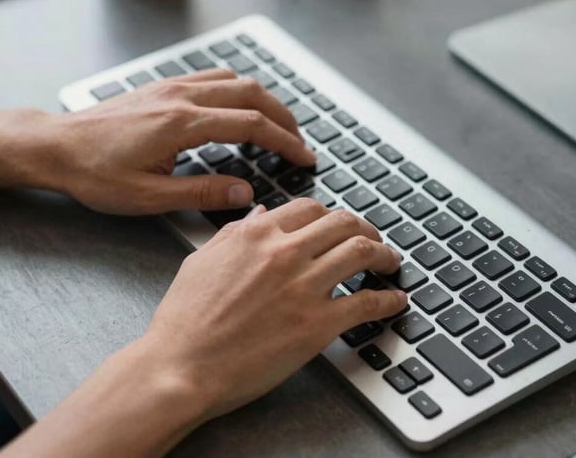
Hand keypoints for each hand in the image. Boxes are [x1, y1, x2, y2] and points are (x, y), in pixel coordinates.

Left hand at [0, 69, 314, 214]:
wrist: (55, 147)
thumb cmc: (94, 174)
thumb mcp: (148, 197)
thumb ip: (202, 194)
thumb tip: (245, 194)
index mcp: (181, 124)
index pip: (251, 125)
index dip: (284, 142)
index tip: (304, 157)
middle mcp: (181, 98)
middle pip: (251, 95)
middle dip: (284, 118)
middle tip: (300, 142)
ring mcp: (172, 87)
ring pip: (235, 80)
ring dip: (264, 101)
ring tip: (278, 126)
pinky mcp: (163, 87)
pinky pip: (213, 77)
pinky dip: (239, 90)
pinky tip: (241, 108)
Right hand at [144, 198, 405, 420]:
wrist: (180, 368)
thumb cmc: (184, 321)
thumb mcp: (201, 261)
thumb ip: (234, 233)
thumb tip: (259, 214)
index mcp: (256, 235)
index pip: (309, 209)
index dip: (331, 216)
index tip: (339, 226)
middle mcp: (284, 253)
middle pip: (343, 224)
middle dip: (365, 229)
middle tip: (373, 241)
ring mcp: (304, 287)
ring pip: (362, 252)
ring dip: (384, 255)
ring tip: (390, 263)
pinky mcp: (318, 325)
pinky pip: (367, 303)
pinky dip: (388, 300)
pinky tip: (395, 301)